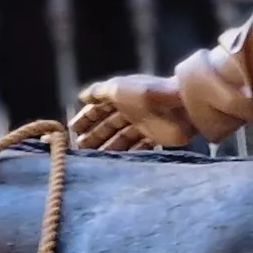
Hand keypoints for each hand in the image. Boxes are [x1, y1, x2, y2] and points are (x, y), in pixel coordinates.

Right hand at [70, 74, 198, 150]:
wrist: (181, 105)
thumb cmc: (146, 95)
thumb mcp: (117, 88)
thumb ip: (98, 92)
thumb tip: (81, 96)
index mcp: (121, 95)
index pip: (99, 107)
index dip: (86, 117)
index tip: (72, 130)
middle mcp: (132, 109)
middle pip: (109, 124)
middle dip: (94, 135)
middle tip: (78, 148)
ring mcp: (144, 124)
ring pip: (121, 138)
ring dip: (108, 147)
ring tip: (94, 160)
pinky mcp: (156, 136)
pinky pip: (139, 147)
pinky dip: (128, 154)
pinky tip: (118, 163)